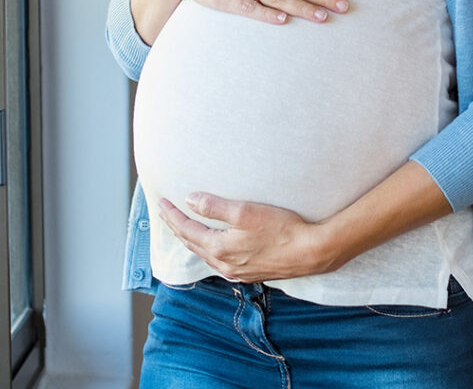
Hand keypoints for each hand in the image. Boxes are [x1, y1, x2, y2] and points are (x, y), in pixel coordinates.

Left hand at [158, 193, 334, 282]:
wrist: (310, 252)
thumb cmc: (280, 229)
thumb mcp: (244, 211)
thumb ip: (214, 206)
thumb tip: (189, 200)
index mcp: (219, 249)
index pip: (187, 230)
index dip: (172, 215)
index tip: (161, 202)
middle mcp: (225, 265)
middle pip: (192, 244)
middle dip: (177, 227)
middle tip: (165, 213)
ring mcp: (237, 271)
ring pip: (205, 254)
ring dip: (191, 239)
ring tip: (183, 226)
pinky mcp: (250, 272)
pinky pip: (218, 261)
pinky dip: (207, 249)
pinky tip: (211, 245)